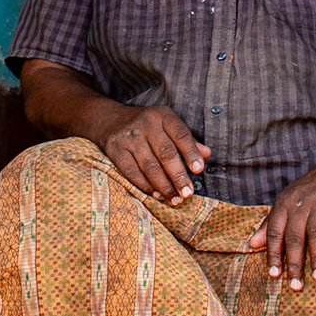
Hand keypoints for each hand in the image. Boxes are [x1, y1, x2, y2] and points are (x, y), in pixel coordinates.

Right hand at [93, 105, 211, 203]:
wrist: (108, 120)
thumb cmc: (146, 126)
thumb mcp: (166, 125)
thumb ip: (186, 140)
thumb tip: (207, 154)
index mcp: (162, 116)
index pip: (181, 134)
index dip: (191, 153)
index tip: (199, 170)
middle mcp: (146, 124)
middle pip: (166, 153)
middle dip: (178, 176)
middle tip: (187, 193)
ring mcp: (129, 137)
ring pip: (149, 165)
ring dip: (163, 185)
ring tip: (174, 199)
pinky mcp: (115, 149)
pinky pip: (132, 172)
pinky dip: (145, 185)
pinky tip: (155, 194)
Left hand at [249, 168, 315, 290]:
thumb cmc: (307, 193)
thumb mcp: (284, 204)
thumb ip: (269, 225)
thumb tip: (251, 245)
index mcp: (284, 205)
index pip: (275, 233)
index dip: (274, 254)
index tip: (274, 275)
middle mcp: (300, 204)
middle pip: (295, 237)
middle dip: (294, 263)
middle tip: (296, 286)